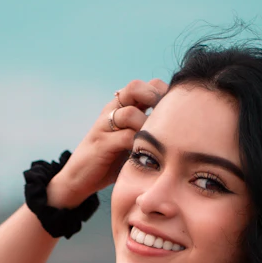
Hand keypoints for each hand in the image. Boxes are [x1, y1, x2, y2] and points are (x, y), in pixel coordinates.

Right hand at [48, 77, 167, 208]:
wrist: (79, 178)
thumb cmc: (110, 160)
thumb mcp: (131, 141)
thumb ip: (148, 130)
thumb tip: (181, 129)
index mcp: (121, 107)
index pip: (146, 85)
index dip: (162, 92)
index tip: (174, 109)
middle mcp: (112, 111)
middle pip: (135, 88)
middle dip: (154, 98)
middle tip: (165, 117)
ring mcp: (104, 126)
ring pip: (130, 112)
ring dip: (147, 125)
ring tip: (156, 141)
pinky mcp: (101, 143)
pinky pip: (124, 136)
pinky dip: (138, 143)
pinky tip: (146, 154)